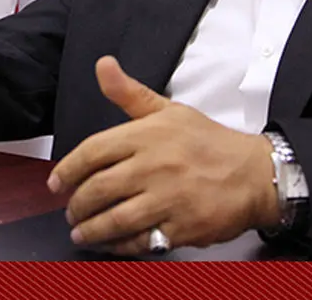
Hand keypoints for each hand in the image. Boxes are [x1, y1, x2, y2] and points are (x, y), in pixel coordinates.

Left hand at [47, 56, 280, 255]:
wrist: (255, 174)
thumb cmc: (209, 143)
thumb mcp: (169, 110)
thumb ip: (130, 93)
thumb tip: (103, 65)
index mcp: (147, 135)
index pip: (93, 151)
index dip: (67, 169)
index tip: (56, 183)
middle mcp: (154, 165)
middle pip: (98, 189)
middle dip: (77, 205)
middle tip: (70, 212)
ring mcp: (168, 198)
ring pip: (115, 219)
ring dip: (91, 230)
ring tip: (81, 233)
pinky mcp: (182, 227)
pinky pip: (141, 241)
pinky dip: (120, 246)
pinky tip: (112, 244)